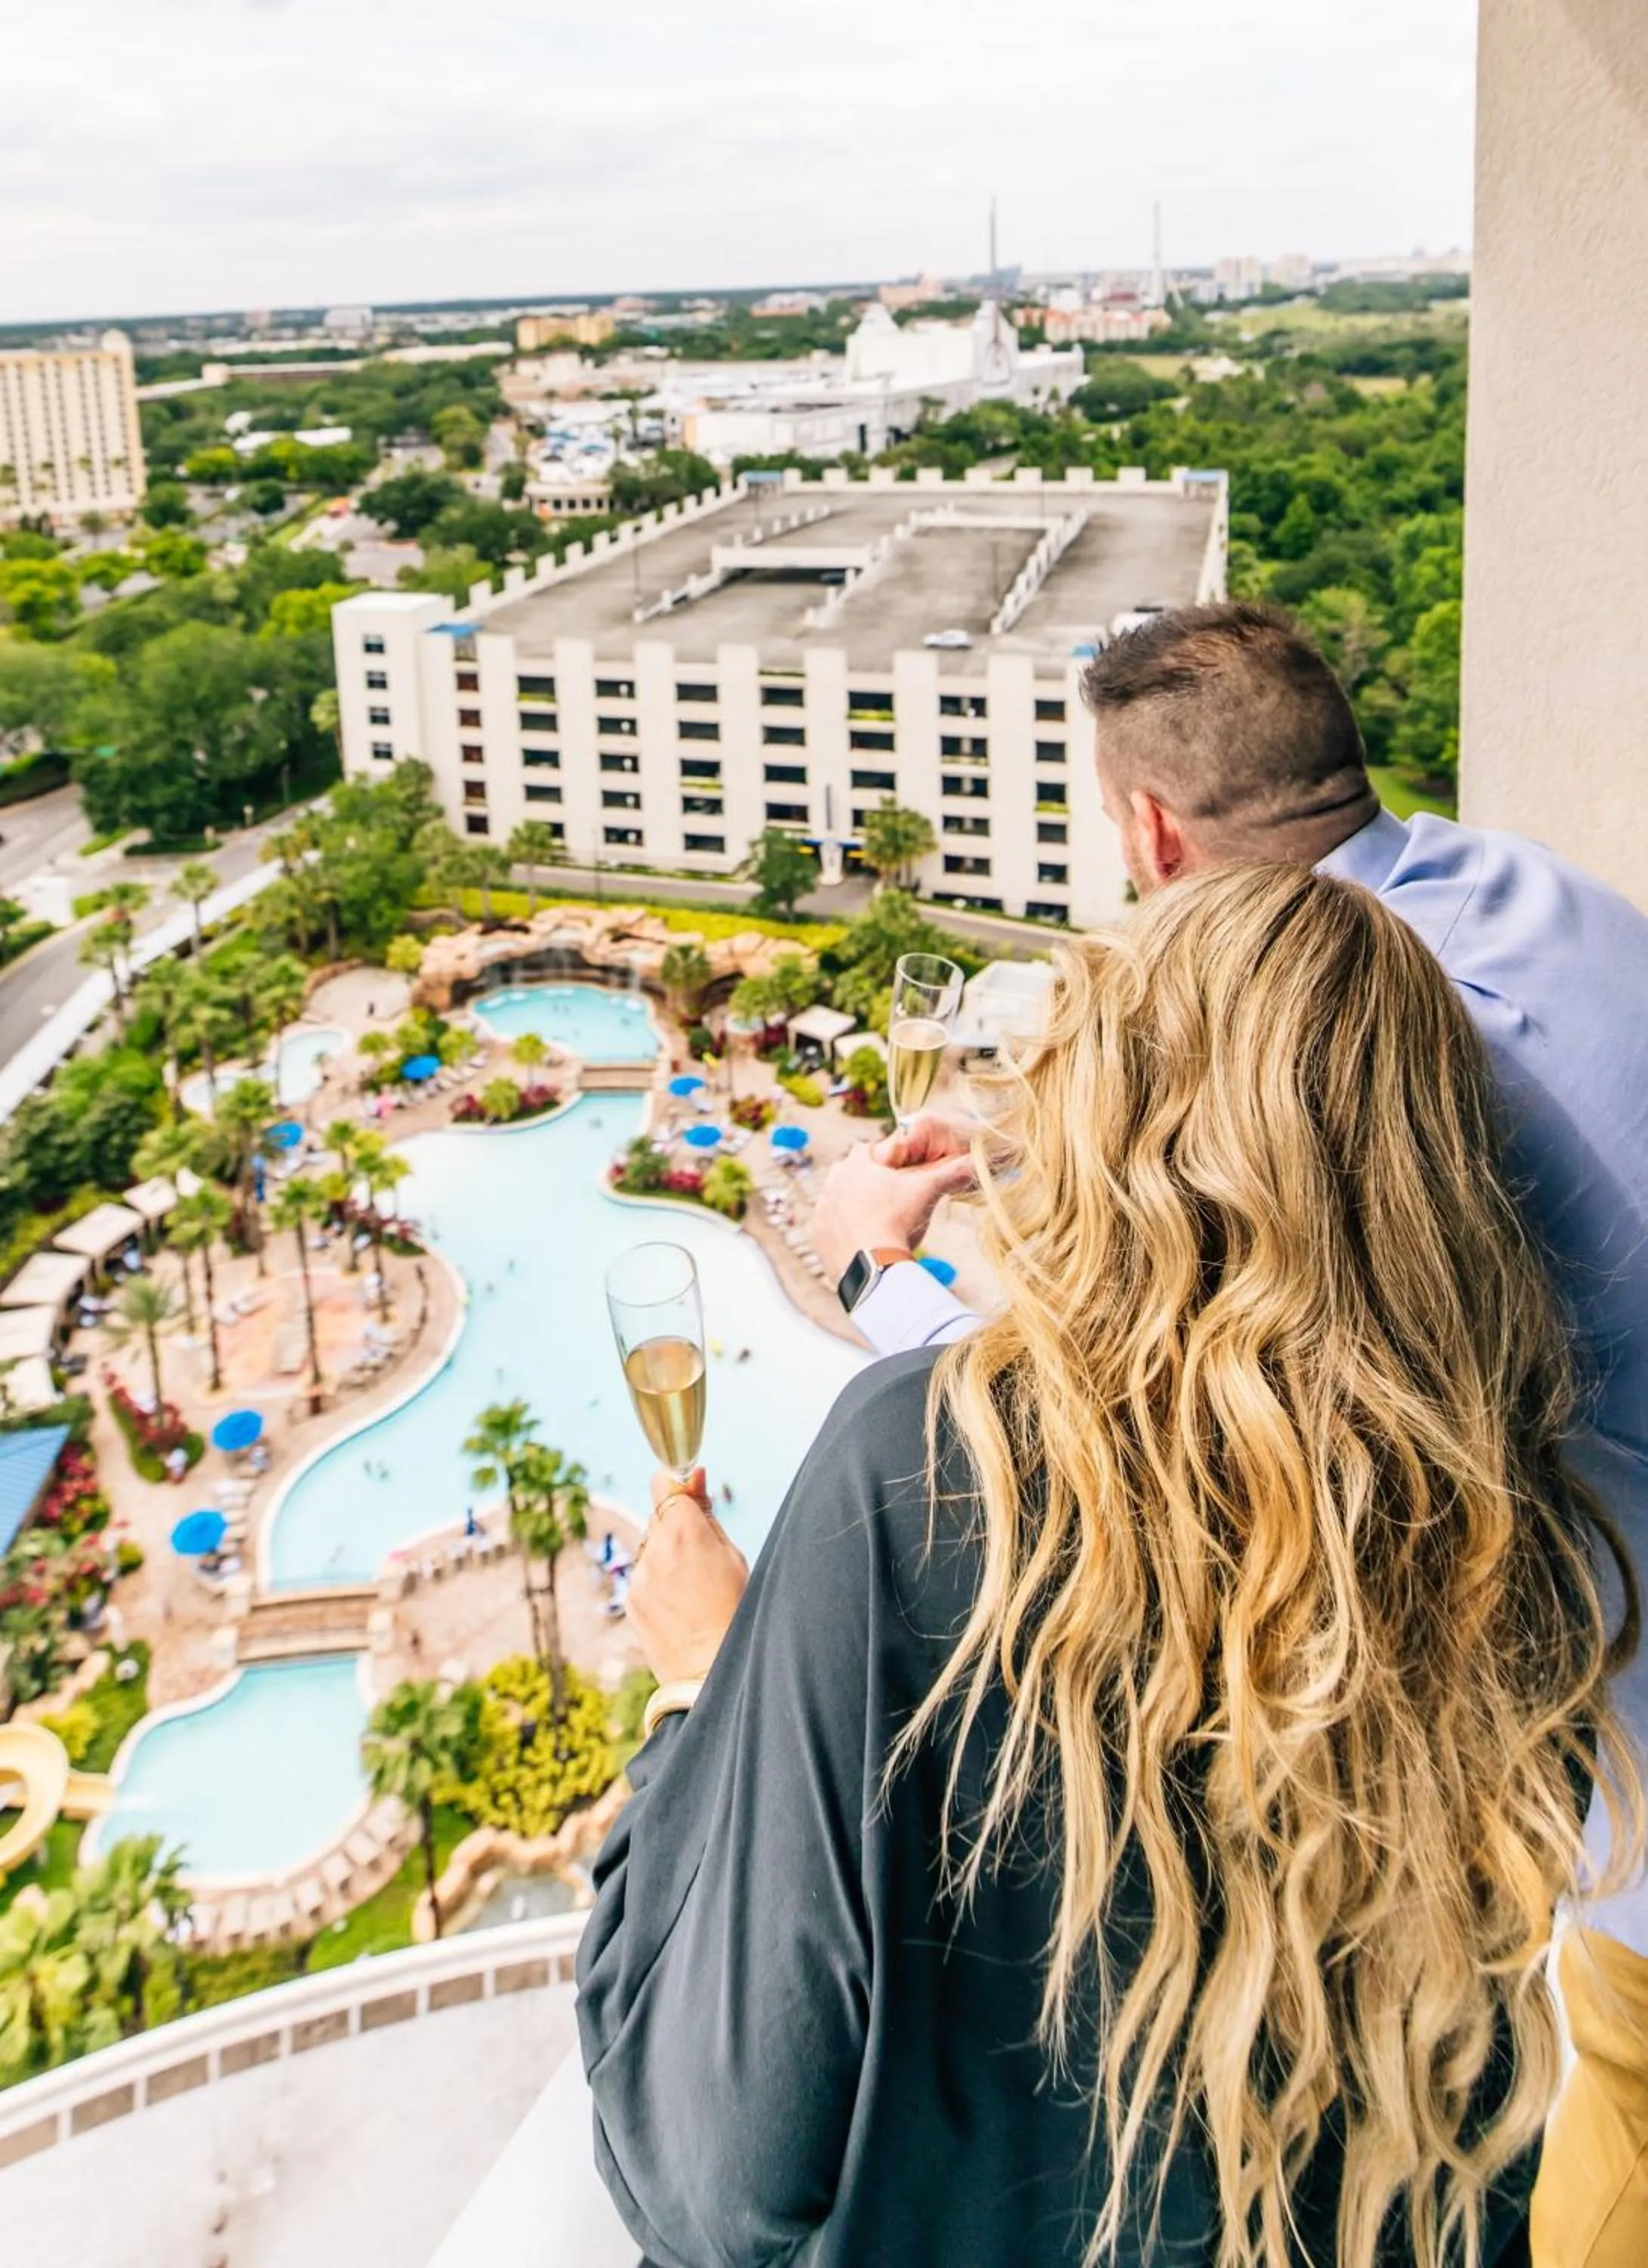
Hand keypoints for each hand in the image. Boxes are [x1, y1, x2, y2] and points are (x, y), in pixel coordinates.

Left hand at [629, 1468, 748, 1684]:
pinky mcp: (630, 1599)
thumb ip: (707, 1513)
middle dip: (679, 1527)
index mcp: (683, 1531)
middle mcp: (654, 1549)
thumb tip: (695, 1477)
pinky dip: (659, 1581)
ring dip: (668, 1556)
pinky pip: (644, 1575)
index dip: (679, 1486)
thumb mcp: (733, 1556)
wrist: (712, 1671)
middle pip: (660, 1517)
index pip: (665, 1483)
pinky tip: (681, 1606)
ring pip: (652, 1548)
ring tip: (694, 1590)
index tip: (692, 1492)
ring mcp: (638, 1576)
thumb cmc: (735, 1611)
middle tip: (704, 1557)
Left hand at [809, 1113, 977, 1280]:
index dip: (885, 1160)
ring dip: (853, 1208)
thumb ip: (950, 1173)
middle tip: (890, 1200)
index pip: (868, 1149)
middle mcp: (832, 1183)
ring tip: (877, 1223)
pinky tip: (862, 1242)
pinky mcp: (818, 1236)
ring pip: (838, 1201)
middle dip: (868, 1183)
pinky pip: (830, 1229)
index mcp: (855, 1164)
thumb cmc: (897, 1220)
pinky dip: (844, 1233)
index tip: (898, 1174)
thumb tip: (975, 1161)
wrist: (872, 1264)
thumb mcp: (927, 1191)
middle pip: (851, 1174)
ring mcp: (822, 1210)